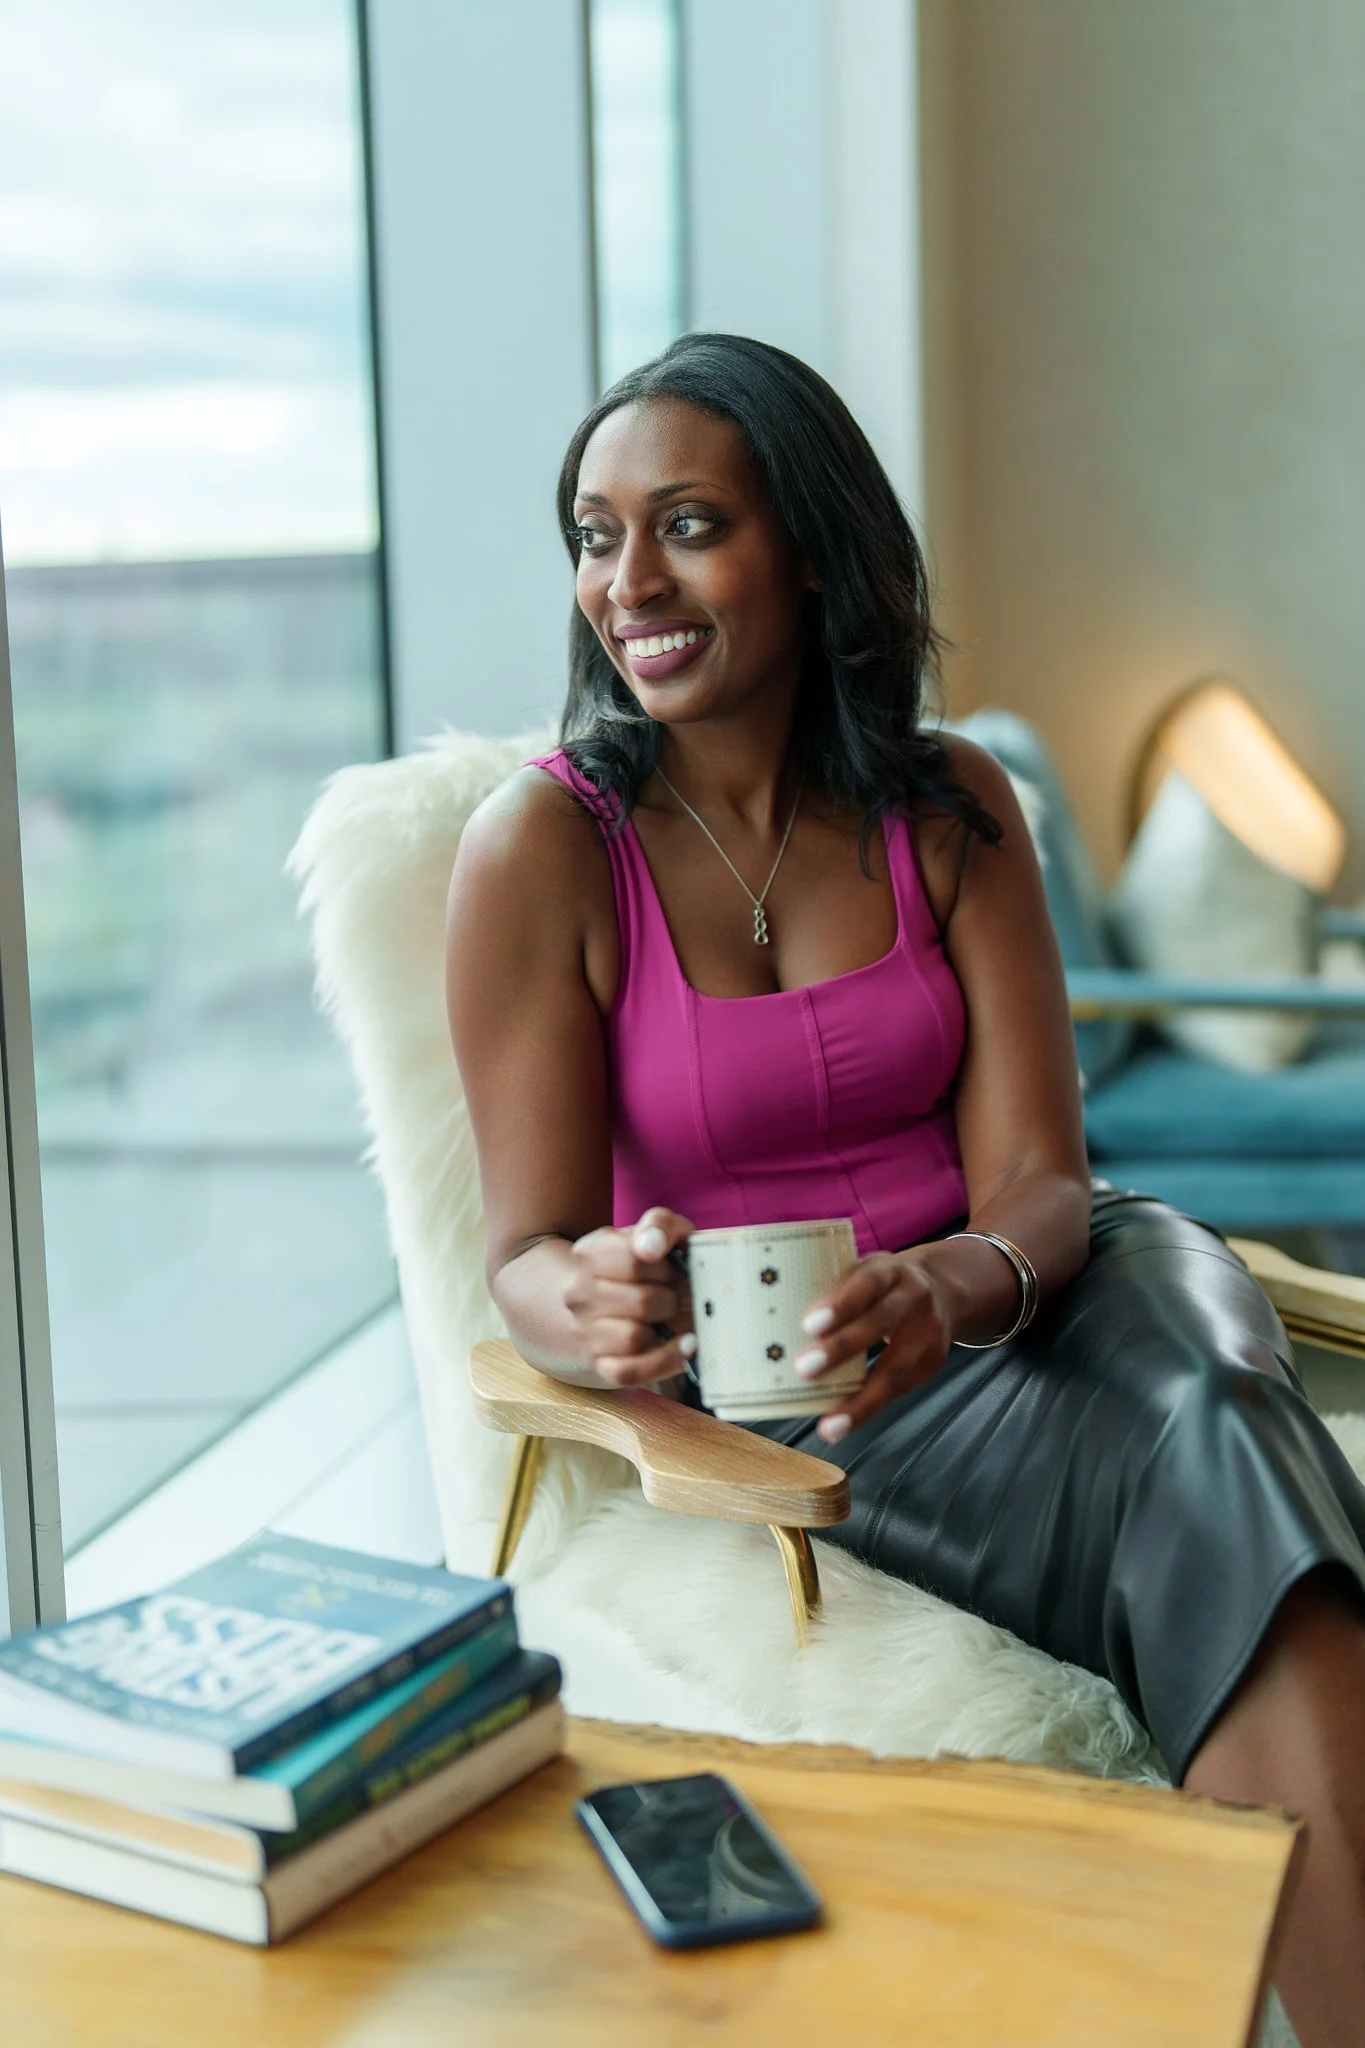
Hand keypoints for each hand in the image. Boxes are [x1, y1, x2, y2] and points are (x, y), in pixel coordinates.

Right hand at [564, 1207, 695, 1386]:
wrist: (599, 1301)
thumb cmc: (640, 1265)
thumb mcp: (651, 1233)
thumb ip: (659, 1225)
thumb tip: (651, 1246)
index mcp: (590, 1254)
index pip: (636, 1260)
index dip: (665, 1266)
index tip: (671, 1266)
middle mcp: (580, 1294)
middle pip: (643, 1301)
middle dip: (672, 1298)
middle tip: (678, 1294)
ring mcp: (586, 1331)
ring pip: (634, 1338)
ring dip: (666, 1329)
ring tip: (673, 1317)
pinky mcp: (600, 1364)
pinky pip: (630, 1372)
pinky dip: (664, 1361)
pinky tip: (685, 1346)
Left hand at [793, 1250, 954, 1442]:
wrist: (943, 1292)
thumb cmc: (880, 1286)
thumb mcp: (860, 1273)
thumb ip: (824, 1290)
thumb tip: (754, 1317)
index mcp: (889, 1270)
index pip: (867, 1281)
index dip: (841, 1303)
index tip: (809, 1324)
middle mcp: (913, 1298)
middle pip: (880, 1321)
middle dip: (842, 1348)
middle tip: (805, 1368)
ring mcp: (927, 1333)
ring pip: (895, 1368)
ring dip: (860, 1400)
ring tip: (829, 1424)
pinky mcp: (931, 1365)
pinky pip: (898, 1391)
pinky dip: (867, 1409)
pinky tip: (841, 1424)